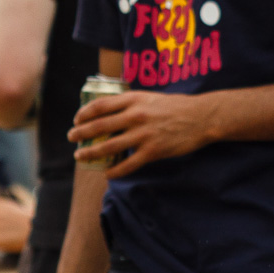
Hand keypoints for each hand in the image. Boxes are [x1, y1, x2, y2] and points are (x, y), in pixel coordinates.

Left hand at [68, 90, 212, 178]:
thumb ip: (132, 103)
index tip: (77, 119)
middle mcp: (136, 116)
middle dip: (81, 133)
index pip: (101, 105)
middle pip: (99, 126)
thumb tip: (111, 113)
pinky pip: (128, 164)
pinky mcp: (153, 151)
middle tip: (72, 138)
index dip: (84, 113)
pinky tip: (108, 174)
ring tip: (81, 156)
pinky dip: (115, 171)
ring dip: (90, 153)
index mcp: (135, 100)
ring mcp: (144, 134)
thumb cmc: (177, 106)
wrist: (201, 117)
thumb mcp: (151, 97)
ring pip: (108, 146)